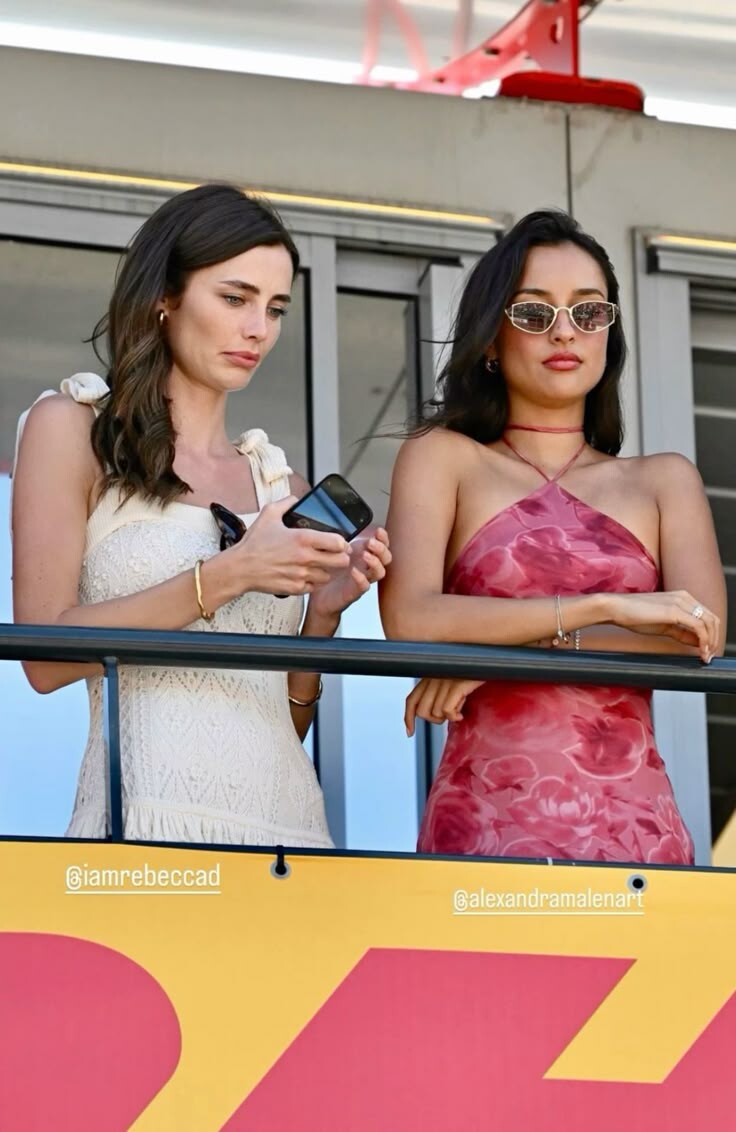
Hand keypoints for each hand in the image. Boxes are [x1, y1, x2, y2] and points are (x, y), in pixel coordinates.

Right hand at [228, 497, 351, 595]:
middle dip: (340, 557)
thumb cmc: (253, 545)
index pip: (338, 543)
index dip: (342, 542)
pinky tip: (304, 574)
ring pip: (328, 576)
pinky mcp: (296, 588)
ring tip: (317, 565)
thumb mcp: (268, 514)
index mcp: (303, 539)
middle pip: (341, 562)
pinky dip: (312, 582)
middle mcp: (305, 558)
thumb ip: (285, 503)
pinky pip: (314, 587)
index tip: (339, 543)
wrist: (240, 568)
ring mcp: (301, 575)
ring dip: (326, 570)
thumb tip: (295, 500)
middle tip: (334, 555)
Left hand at [306, 527, 391, 620]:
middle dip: (382, 549)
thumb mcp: (335, 552)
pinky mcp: (354, 592)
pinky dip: (361, 578)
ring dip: (375, 562)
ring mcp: (362, 580)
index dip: (384, 539)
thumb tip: (346, 526)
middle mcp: (366, 568)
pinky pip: (364, 586)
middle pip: (386, 559)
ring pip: (379, 573)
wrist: (319, 598)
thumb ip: (343, 542)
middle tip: (371, 543)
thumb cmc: (329, 574)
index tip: (379, 531)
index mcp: (364, 556)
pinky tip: (354, 572)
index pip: (382, 546)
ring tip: (365, 555)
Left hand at [404, 677, 483, 736]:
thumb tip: (436, 716)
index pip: (411, 700)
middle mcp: (433, 678)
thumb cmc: (471, 674)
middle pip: (422, 712)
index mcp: (429, 677)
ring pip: (435, 713)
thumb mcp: (450, 683)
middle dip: (434, 720)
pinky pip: (446, 711)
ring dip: (448, 717)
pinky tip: (462, 714)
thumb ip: (439, 695)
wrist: (488, 661)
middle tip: (448, 716)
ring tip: (459, 710)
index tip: (410, 732)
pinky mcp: (456, 685)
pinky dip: (454, 717)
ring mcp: (444, 681)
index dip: (408, 718)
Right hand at [606, 590, 718, 662]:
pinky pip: (699, 626)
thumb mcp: (663, 625)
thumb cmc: (634, 615)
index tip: (707, 651)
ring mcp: (680, 602)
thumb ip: (682, 632)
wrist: (616, 608)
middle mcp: (684, 597)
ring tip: (705, 656)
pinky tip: (700, 651)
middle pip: (712, 619)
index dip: (712, 635)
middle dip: (714, 639)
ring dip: (711, 641)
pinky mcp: (674, 611)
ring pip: (709, 622)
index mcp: (682, 598)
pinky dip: (704, 640)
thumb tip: (698, 642)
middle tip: (708, 656)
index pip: (707, 616)